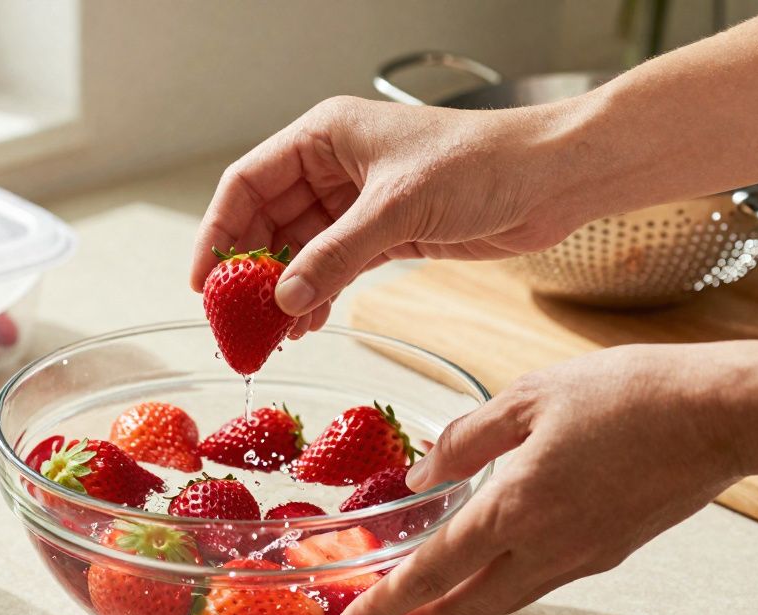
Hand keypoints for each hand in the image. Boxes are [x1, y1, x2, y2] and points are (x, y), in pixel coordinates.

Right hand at [190, 95, 585, 335]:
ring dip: (284, 291)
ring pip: (300, 250)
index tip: (205, 280)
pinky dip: (318, 295)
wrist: (553, 178)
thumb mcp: (397, 209)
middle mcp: (334, 167)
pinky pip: (334, 267)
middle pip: (268, 221)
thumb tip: (284, 300)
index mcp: (324, 137)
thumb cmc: (482, 164)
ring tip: (270, 334)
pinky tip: (307, 324)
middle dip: (251, 271)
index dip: (220, 231)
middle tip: (235, 319)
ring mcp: (358, 202)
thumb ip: (335, 256)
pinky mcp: (386, 233)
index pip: (248, 183)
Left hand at [334, 342, 757, 614]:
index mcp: (515, 508)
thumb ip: (466, 440)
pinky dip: (494, 592)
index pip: (432, 569)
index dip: (384, 601)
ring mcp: (579, 558)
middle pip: (462, 613)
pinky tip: (479, 578)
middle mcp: (545, 548)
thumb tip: (422, 473)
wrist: (717, 414)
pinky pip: (536, 583)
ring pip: (500, 604)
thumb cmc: (625, 395)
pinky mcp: (607, 552)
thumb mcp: (527, 398)